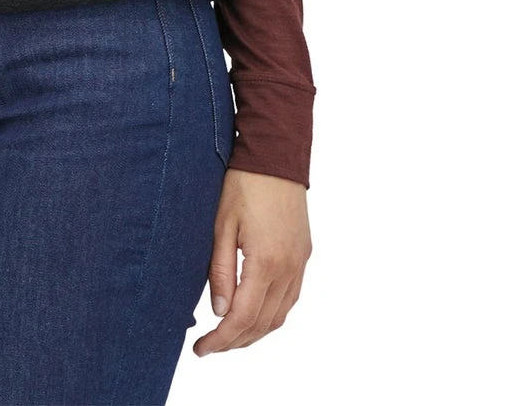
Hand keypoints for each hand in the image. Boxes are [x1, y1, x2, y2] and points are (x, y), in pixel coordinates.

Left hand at [191, 167, 310, 354]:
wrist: (276, 155)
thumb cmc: (243, 184)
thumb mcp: (221, 224)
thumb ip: (221, 271)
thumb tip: (219, 312)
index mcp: (266, 262)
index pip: (242, 317)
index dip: (221, 339)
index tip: (201, 349)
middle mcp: (289, 269)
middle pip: (263, 323)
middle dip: (235, 342)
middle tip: (210, 347)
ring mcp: (300, 263)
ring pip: (280, 315)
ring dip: (254, 332)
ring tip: (228, 336)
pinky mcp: (303, 255)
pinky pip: (290, 298)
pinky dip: (270, 315)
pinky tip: (253, 314)